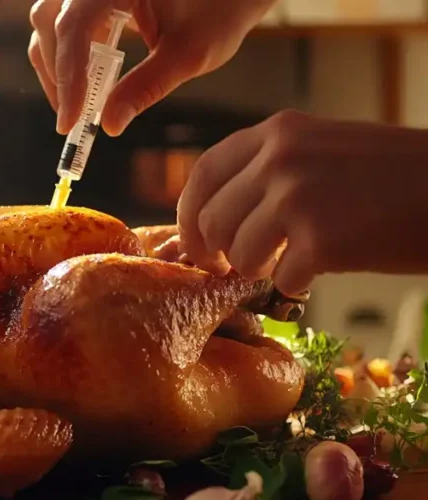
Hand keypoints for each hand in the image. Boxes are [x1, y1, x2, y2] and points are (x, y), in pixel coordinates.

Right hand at [28, 0, 274, 134]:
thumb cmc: (222, 10)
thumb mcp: (189, 53)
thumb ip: (146, 87)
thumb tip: (109, 124)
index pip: (74, 26)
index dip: (68, 75)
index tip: (71, 120)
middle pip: (49, 20)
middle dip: (57, 72)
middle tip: (72, 118)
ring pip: (49, 21)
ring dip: (55, 64)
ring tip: (76, 103)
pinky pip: (63, 23)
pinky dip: (67, 55)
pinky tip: (86, 82)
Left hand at [177, 110, 427, 295]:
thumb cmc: (392, 176)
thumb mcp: (322, 147)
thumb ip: (268, 170)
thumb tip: (211, 217)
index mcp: (277, 132)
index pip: (203, 174)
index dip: (190, 215)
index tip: (195, 243)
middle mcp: (279, 159)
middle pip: (212, 221)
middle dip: (220, 254)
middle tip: (237, 268)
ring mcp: (297, 197)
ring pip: (240, 254)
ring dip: (260, 270)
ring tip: (289, 262)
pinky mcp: (321, 240)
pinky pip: (282, 279)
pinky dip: (297, 285)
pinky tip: (321, 271)